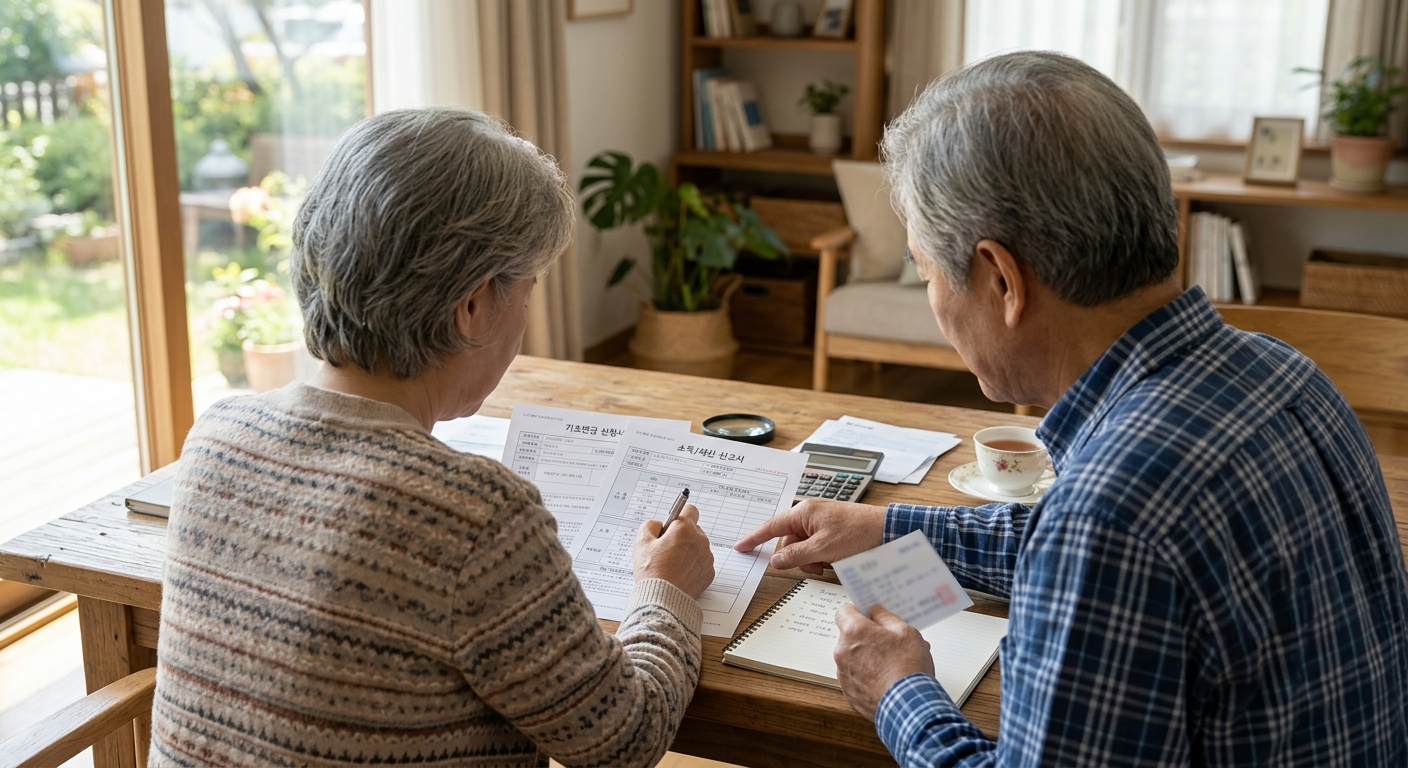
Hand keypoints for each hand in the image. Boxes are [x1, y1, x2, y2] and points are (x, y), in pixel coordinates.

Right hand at [633, 504, 714, 597]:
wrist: (663, 599)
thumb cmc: (652, 571)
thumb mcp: (642, 542)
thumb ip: (650, 525)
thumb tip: (658, 525)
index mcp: (685, 529)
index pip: (690, 510)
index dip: (678, 517)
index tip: (671, 524)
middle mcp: (701, 540)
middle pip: (693, 530)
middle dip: (681, 536)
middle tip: (664, 549)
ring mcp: (707, 558)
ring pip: (697, 547)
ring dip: (687, 551)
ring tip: (670, 564)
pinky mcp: (708, 573)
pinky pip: (700, 563)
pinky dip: (692, 566)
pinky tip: (678, 574)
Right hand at [733, 499, 885, 574]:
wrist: (888, 531)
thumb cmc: (858, 533)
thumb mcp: (823, 549)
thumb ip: (796, 556)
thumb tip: (776, 561)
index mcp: (804, 512)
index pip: (772, 526)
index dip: (755, 538)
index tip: (741, 546)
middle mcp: (810, 514)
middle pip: (790, 542)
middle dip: (799, 558)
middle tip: (815, 565)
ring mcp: (822, 522)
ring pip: (804, 548)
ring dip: (813, 560)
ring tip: (831, 562)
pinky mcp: (833, 530)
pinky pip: (818, 547)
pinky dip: (824, 557)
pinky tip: (837, 560)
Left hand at [834, 604, 934, 720]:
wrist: (909, 706)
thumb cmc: (908, 668)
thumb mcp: (905, 631)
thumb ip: (885, 617)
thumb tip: (875, 611)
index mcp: (854, 633)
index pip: (844, 612)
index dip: (858, 612)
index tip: (869, 615)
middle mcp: (842, 652)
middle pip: (850, 637)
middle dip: (868, 637)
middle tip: (889, 641)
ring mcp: (844, 674)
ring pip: (853, 658)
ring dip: (868, 657)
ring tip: (893, 663)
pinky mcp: (849, 693)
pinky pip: (856, 678)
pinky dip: (867, 676)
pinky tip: (887, 679)